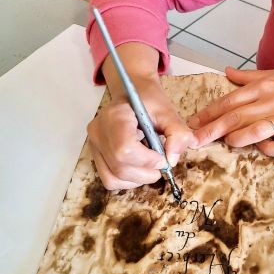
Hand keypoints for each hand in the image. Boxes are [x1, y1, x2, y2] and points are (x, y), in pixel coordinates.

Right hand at [87, 73, 196, 189]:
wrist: (133, 92)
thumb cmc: (149, 101)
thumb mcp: (169, 112)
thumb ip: (178, 134)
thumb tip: (172, 160)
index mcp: (115, 115)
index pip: (125, 149)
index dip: (147, 160)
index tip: (163, 158)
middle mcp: (99, 131)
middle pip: (120, 167)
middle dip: (146, 172)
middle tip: (162, 163)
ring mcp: (94, 144)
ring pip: (113, 178)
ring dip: (138, 179)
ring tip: (150, 163)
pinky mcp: (96, 154)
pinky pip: (109, 179)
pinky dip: (128, 180)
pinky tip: (139, 166)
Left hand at [188, 65, 273, 156]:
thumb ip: (250, 77)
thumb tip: (227, 72)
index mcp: (265, 85)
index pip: (229, 101)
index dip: (208, 113)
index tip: (191, 123)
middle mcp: (273, 100)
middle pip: (235, 117)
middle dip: (212, 129)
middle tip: (194, 140)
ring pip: (255, 130)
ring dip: (237, 138)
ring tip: (226, 142)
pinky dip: (268, 148)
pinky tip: (263, 147)